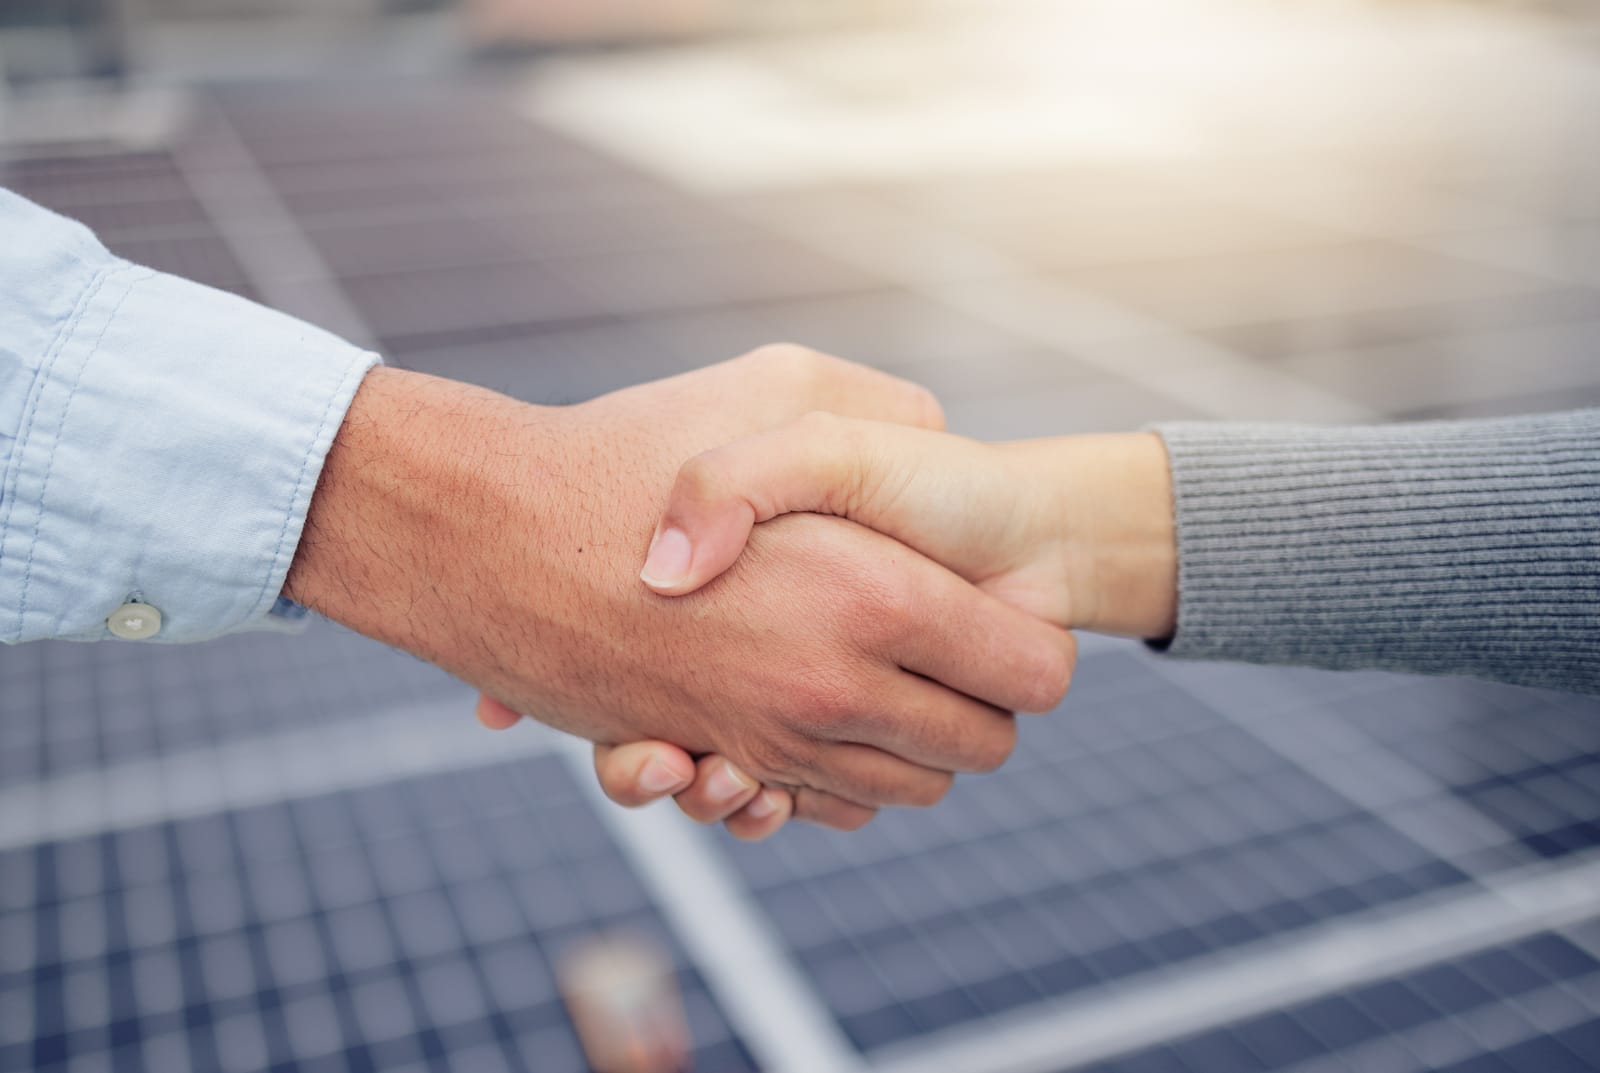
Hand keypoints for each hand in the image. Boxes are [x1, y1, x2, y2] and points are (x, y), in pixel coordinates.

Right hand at [285, 348, 1075, 826]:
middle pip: (979, 751)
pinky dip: (820, 784)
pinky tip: (800, 713)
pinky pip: (809, 809)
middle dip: (978, 711)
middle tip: (944, 651)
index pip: (1034, 673)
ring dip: (903, 753)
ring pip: (902, 793)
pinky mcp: (708, 762)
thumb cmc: (628, 448)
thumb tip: (943, 442)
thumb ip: (886, 410)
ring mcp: (767, 738)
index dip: (1030, 648)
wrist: (480, 536)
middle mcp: (832, 687)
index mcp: (878, 596)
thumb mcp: (777, 386)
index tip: (998, 615)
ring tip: (875, 679)